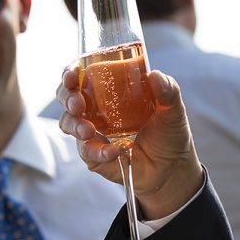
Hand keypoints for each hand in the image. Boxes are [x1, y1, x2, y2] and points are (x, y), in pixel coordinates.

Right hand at [56, 65, 204, 219]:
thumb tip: (155, 74)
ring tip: (88, 131)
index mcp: (110, 91)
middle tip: (77, 104)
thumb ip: (168, 90)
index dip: (71, 72)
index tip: (73, 74)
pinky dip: (98, 151)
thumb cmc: (169, 134)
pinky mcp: (94, 155)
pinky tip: (114, 151)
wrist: (172, 167)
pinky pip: (87, 151)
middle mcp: (96, 109)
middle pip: (67, 96)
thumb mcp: (172, 110)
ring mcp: (93, 133)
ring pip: (68, 123)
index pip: (82, 75)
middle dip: (67, 97)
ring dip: (74, 125)